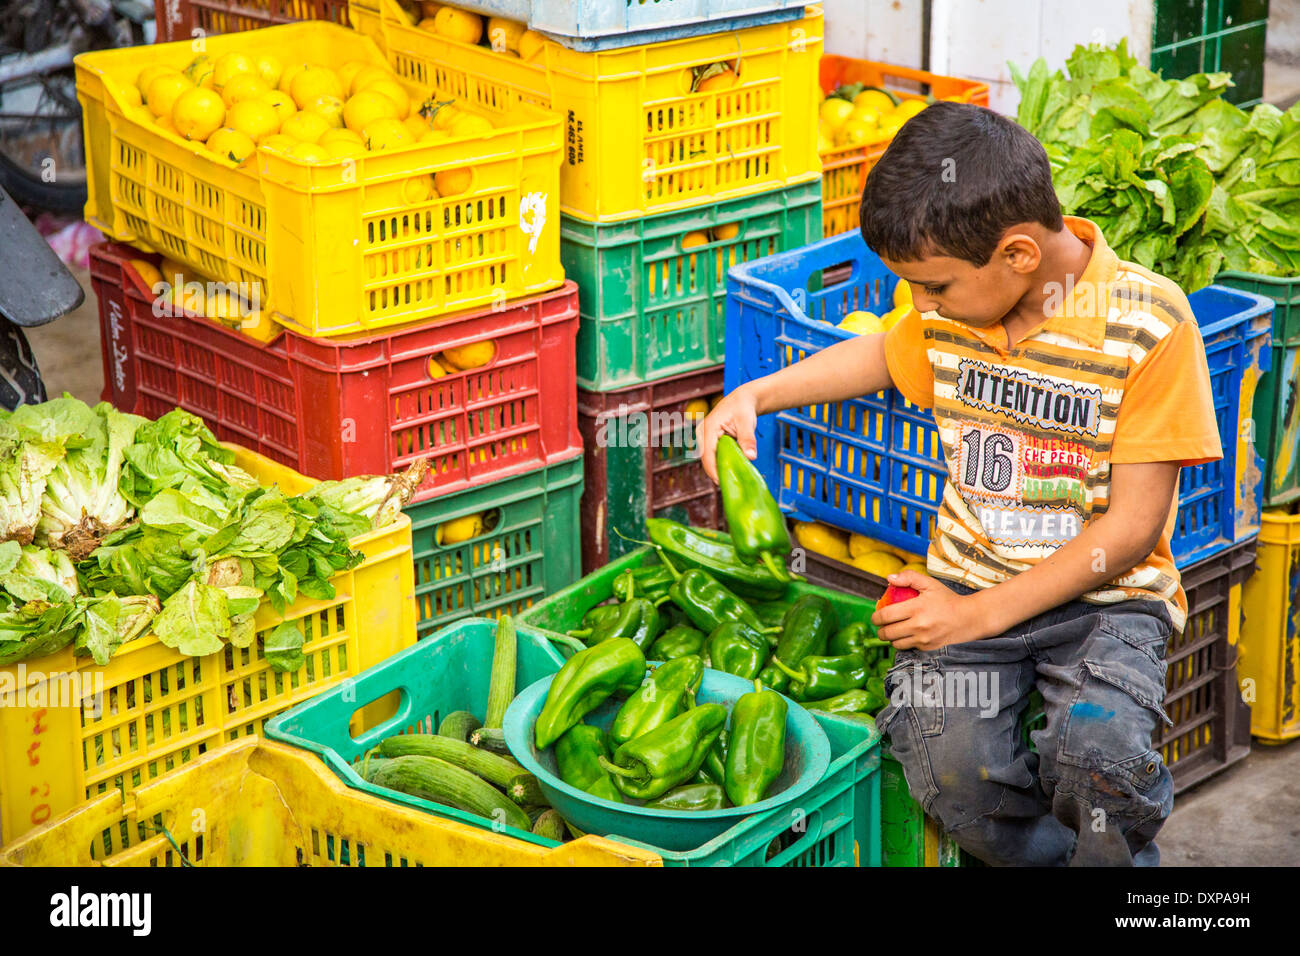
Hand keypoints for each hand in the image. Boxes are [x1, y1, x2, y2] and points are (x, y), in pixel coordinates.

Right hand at [697, 387, 758, 482]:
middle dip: (716, 473)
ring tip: (731, 481)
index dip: (713, 471)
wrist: (742, 400)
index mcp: (708, 428)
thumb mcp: (747, 422)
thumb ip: (748, 439)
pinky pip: (713, 456)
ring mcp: (705, 438)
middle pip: (706, 460)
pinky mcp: (710, 441)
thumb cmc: (743, 408)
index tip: (723, 483)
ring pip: (708, 459)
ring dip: (718, 470)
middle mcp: (702, 434)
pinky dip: (720, 464)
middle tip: (730, 486)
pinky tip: (730, 471)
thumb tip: (751, 457)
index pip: (707, 455)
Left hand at [870, 570, 992, 651]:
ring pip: (895, 643)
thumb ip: (909, 578)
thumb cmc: (948, 600)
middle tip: (881, 625)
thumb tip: (889, 578)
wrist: (969, 618)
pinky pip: (908, 648)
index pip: (885, 616)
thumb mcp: (930, 584)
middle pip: (887, 633)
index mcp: (917, 607)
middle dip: (880, 630)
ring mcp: (924, 639)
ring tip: (893, 631)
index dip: (876, 617)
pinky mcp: (928, 648)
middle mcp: (919, 625)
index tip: (876, 616)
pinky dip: (904, 643)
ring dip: (891, 638)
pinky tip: (906, 636)